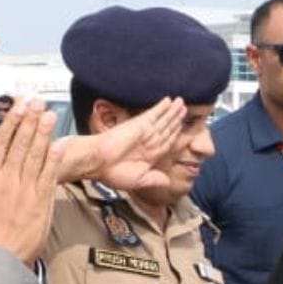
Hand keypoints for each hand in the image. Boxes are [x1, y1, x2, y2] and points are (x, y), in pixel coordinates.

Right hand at [0, 98, 61, 264]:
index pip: (0, 143)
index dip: (11, 123)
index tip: (18, 108)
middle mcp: (7, 180)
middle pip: (21, 144)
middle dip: (30, 121)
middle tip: (38, 103)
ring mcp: (26, 191)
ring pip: (36, 156)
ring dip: (44, 134)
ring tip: (49, 116)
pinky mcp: (41, 204)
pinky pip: (49, 176)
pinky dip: (54, 159)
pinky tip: (58, 145)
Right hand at [55, 97, 184, 192]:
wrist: (97, 163)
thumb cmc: (112, 173)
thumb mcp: (138, 180)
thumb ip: (154, 179)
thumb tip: (167, 182)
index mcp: (148, 156)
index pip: (166, 143)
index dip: (175, 135)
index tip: (182, 128)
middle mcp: (147, 142)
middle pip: (166, 129)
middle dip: (176, 119)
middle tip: (185, 108)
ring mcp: (144, 132)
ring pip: (163, 120)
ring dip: (173, 112)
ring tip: (181, 103)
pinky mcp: (138, 125)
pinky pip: (153, 114)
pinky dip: (162, 107)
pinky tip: (169, 101)